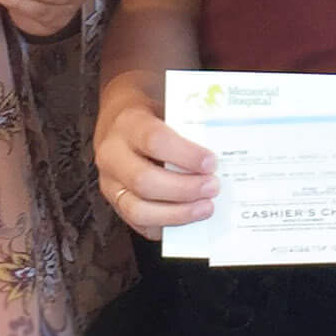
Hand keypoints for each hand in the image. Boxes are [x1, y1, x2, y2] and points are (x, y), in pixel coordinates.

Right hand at [93, 95, 217, 233]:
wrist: (118, 125)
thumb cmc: (152, 117)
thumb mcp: (166, 109)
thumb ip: (188, 127)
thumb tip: (225, 150)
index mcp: (127, 124)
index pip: (154, 140)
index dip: (185, 155)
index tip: (212, 163)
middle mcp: (112, 156)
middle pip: (144, 180)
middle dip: (184, 189)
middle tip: (213, 188)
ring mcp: (110, 184)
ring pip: (138, 209)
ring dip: (177, 213)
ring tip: (206, 207)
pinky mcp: (115, 205)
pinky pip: (140, 225)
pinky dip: (167, 226)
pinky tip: (189, 219)